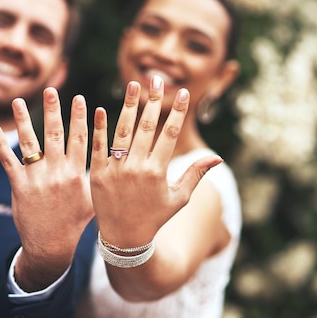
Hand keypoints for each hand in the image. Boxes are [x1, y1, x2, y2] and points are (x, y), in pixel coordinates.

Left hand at [0, 88, 93, 290]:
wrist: (51, 247)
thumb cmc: (75, 223)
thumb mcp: (92, 199)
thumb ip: (95, 176)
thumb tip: (107, 158)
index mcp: (77, 174)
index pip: (80, 140)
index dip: (80, 118)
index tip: (79, 98)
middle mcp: (57, 173)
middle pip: (55, 135)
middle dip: (52, 111)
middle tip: (50, 90)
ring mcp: (37, 179)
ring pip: (29, 144)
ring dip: (22, 121)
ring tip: (18, 101)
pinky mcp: (19, 187)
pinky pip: (8, 162)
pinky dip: (0, 145)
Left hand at [89, 76, 221, 248]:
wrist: (123, 238)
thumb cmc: (155, 217)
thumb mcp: (178, 198)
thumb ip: (195, 175)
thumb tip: (218, 157)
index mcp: (158, 171)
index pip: (169, 134)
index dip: (177, 112)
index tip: (183, 94)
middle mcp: (137, 167)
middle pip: (147, 127)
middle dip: (153, 101)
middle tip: (157, 79)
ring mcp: (116, 169)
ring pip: (123, 131)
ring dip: (129, 106)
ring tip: (134, 85)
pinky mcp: (98, 173)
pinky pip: (99, 146)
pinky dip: (101, 127)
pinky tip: (103, 108)